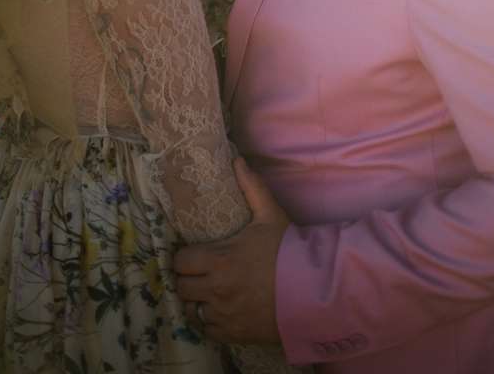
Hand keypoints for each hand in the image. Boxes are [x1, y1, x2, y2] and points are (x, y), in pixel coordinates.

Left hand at [174, 157, 290, 343]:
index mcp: (220, 260)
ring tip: (207, 292)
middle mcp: (217, 289)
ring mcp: (224, 314)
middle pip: (181, 286)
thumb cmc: (288, 251)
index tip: (192, 254)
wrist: (313, 291)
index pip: (181, 261)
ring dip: (197, 300)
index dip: (184, 257)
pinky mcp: (233, 333)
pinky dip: (210, 321)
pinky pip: (207, 330)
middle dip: (187, 278)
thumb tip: (237, 159)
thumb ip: (251, 187)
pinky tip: (220, 310)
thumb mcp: (270, 215)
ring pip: (192, 310)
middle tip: (197, 272)